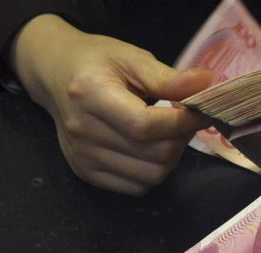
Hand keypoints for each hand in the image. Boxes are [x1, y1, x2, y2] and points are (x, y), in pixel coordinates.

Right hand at [10, 15, 212, 195]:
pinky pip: (136, 187)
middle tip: (184, 119)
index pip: (145, 125)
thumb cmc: (96, 62)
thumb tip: (206, 84)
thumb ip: (167, 77)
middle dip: (180, 138)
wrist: (55, 75)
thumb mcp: (131, 57)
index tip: (199, 111)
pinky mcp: (86, 173)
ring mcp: (83, 157)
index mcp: (90, 94)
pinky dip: (153, 171)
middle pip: (153, 155)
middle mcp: (82, 131)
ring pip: (150, 175)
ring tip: (168, 133)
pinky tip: (150, 148)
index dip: (182, 122)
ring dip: (171, 157)